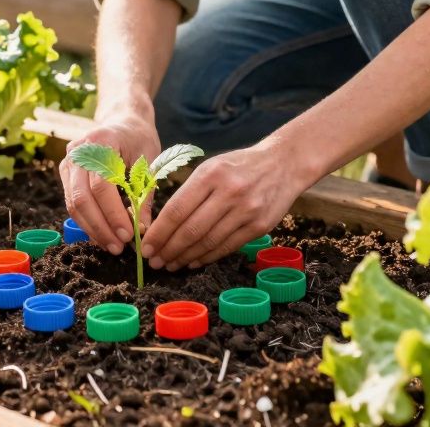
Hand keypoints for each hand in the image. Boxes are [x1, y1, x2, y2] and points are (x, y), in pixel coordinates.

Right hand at [59, 111, 160, 254]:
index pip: (101, 185)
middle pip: (82, 198)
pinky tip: (103, 235)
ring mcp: (68, 162)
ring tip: (112, 246)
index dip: (113, 213)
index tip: (129, 235)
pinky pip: (72, 203)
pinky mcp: (66, 174)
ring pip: (73, 204)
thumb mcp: (150, 161)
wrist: (122, 121)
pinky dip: (87, 222)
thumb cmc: (139, 139)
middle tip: (119, 247)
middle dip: (101, 227)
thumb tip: (144, 230)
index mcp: (100, 141)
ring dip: (92, 229)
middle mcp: (77, 152)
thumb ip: (145, 194)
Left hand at [142, 141, 307, 270]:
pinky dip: (207, 258)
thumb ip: (189, 193)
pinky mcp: (260, 226)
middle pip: (191, 230)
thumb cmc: (238, 167)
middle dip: (168, 249)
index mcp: (210, 174)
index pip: (176, 209)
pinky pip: (227, 247)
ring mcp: (246, 210)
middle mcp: (228, 192)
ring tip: (171, 264)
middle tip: (155, 261)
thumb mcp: (211, 168)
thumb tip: (162, 225)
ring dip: (185, 257)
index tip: (146, 247)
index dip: (159, 233)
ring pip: (208, 242)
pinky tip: (193, 262)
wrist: (283, 164)